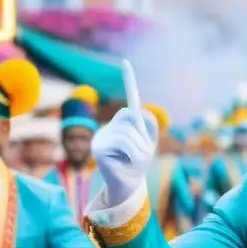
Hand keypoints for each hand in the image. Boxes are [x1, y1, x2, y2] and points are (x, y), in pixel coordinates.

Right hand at [91, 60, 157, 205]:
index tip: (125, 62)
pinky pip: (124, 144)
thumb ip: (148, 124)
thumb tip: (139, 110)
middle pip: (132, 119)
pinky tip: (126, 163)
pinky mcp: (98, 148)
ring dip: (140, 149)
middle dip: (143, 138)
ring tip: (136, 161)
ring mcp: (100, 138)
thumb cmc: (138, 163)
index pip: (127, 105)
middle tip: (142, 153)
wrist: (128, 185)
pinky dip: (133, 154)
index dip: (129, 83)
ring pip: (129, 133)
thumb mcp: (148, 142)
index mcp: (120, 125)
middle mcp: (108, 128)